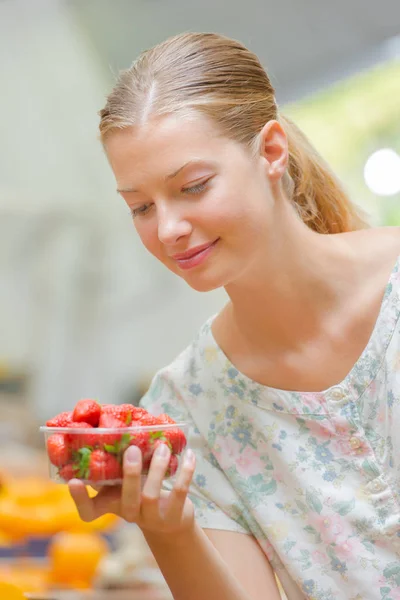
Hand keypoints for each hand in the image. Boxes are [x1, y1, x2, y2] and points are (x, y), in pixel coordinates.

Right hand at [68, 444, 195, 537]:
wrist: (169, 520)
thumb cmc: (140, 491)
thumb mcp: (123, 479)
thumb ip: (114, 460)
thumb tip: (106, 422)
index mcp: (111, 504)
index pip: (88, 511)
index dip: (79, 499)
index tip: (73, 482)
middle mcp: (128, 513)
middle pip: (126, 499)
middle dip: (130, 473)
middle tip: (133, 449)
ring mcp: (150, 519)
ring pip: (151, 496)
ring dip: (157, 469)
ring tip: (162, 448)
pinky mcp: (173, 517)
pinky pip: (179, 494)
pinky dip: (185, 473)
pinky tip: (189, 455)